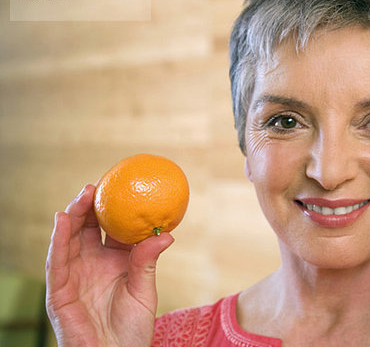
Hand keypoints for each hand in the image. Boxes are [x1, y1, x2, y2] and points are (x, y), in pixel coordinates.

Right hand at [45, 184, 173, 346]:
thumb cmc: (133, 329)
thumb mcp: (144, 291)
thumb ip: (147, 262)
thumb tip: (166, 234)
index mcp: (116, 262)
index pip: (112, 230)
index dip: (115, 210)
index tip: (123, 188)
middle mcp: (93, 264)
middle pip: (87, 229)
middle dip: (90, 206)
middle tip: (98, 185)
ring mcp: (75, 276)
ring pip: (70, 239)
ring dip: (74, 215)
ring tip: (83, 194)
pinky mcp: (60, 291)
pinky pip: (57, 262)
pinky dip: (59, 240)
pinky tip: (62, 220)